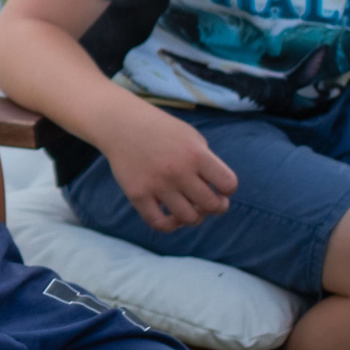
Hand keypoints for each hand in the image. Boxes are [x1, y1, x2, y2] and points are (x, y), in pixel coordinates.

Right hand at [97, 106, 237, 231]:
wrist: (121, 124)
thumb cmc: (162, 131)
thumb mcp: (191, 137)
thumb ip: (207, 162)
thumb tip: (217, 192)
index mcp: (196, 154)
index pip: (228, 184)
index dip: (227, 189)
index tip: (219, 186)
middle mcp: (178, 171)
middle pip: (211, 205)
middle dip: (216, 206)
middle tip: (208, 200)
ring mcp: (157, 184)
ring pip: (188, 218)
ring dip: (195, 217)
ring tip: (191, 208)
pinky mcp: (137, 194)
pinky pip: (159, 223)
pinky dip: (170, 225)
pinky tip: (172, 217)